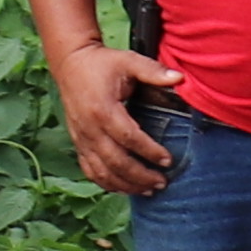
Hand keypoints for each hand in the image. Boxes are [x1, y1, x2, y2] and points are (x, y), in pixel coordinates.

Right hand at [53, 40, 183, 195]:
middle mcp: (89, 128)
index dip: (149, 151)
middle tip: (162, 182)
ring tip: (148, 190)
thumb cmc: (102, 63)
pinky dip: (107, 183)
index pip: (129, 137)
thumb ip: (154, 71)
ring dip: (126, 185)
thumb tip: (180, 78)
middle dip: (140, 176)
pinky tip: (124, 188)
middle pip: (115, 161)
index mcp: (103, 109)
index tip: (168, 160)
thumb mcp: (129, 61)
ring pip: (102, 172)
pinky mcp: (77, 143)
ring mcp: (81, 138)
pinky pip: (90, 170)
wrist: (70, 64)